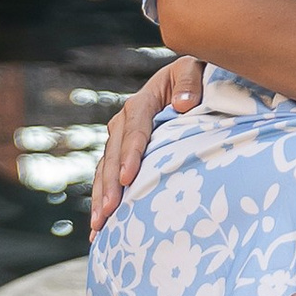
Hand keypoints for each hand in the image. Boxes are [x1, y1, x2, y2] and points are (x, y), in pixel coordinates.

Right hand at [91, 53, 203, 233]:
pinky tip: (99, 226)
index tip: (130, 178)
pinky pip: (108, 177)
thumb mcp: (196, 69)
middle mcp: (126, 121)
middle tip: (108, 212)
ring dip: (100, 197)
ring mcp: (121, 139)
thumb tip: (181, 104)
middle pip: (113, 155)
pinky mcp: (123, 154)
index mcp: (143, 102)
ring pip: (105, 169)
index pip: (135, 130)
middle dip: (110, 185)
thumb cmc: (197, 77)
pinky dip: (102, 200)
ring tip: (98, 226)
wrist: (190, 80)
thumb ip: (189, 82)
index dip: (131, 154)